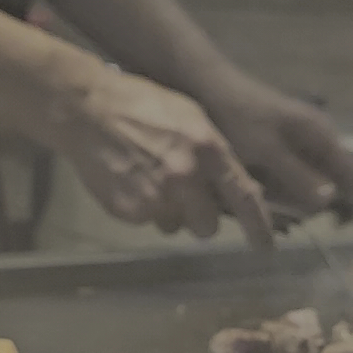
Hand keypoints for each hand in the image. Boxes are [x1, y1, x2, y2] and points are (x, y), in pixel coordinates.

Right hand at [50, 65, 273, 247]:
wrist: (86, 110)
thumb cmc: (141, 105)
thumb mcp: (191, 116)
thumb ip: (215, 152)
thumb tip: (234, 185)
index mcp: (207, 149)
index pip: (245, 197)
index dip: (259, 227)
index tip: (265, 247)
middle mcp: (185, 177)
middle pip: (208, 226)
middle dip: (201, 218)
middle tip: (186, 197)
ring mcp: (156, 197)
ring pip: (176, 226)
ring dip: (170, 212)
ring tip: (150, 179)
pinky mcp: (130, 211)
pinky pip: (148, 221)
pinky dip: (144, 208)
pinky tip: (131, 181)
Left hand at [199, 73, 352, 220]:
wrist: (208, 87)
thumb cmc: (240, 117)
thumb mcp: (268, 150)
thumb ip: (298, 175)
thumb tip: (330, 201)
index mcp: (321, 134)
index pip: (351, 173)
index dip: (348, 201)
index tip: (330, 225)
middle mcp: (317, 137)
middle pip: (331, 179)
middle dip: (315, 201)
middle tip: (289, 215)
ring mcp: (299, 140)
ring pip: (310, 178)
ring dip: (296, 195)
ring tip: (271, 203)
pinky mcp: (280, 144)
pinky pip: (291, 172)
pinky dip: (281, 185)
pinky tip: (261, 190)